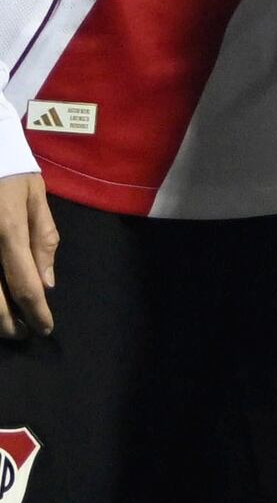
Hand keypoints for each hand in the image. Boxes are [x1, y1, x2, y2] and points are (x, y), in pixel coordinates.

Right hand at [0, 174, 52, 340]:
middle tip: (22, 333)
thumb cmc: (8, 169)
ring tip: (4, 325)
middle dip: (7, 323)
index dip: (36, 312)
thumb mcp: (35, 196)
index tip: (44, 328)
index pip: (25, 284)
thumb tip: (47, 283)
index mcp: (7, 231)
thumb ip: (42, 239)